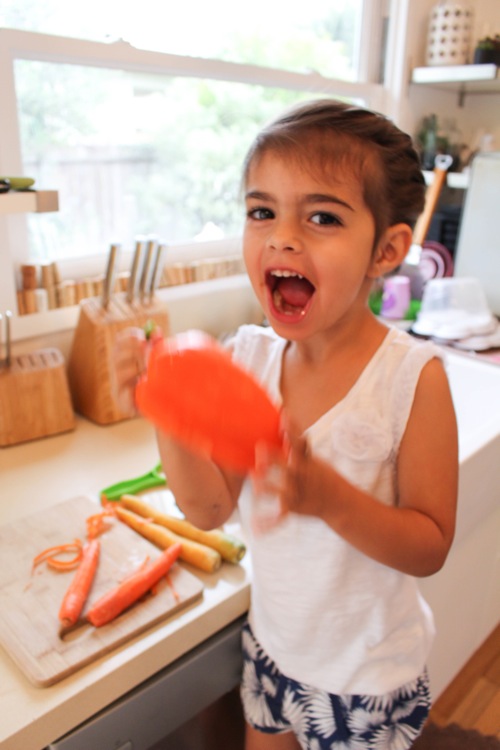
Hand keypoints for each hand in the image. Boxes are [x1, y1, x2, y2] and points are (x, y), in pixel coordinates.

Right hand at [110, 326, 161, 415]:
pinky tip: (142, 386)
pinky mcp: (122, 402)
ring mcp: (117, 386)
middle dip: (133, 351)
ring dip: (134, 369)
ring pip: (119, 373)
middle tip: (148, 353)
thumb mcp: (158, 361)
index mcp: (125, 357)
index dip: (130, 337)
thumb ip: (157, 345)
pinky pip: (123, 395)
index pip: (120, 341)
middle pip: (116, 355)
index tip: (144, 338)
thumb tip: (156, 330)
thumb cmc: (158, 380)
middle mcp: (117, 370)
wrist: (162, 407)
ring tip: (148, 370)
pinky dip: (132, 391)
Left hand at [251, 415, 314, 530]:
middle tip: (260, 448)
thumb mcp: (313, 458)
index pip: (301, 442)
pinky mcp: (296, 508)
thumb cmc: (321, 475)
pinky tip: (255, 528)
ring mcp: (300, 493)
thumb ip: (296, 442)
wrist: (341, 503)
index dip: (292, 429)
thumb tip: (282, 416)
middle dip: (275, 459)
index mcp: (308, 461)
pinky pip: (281, 517)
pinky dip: (269, 524)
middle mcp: (304, 476)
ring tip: (255, 484)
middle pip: (290, 466)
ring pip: (283, 491)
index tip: (284, 416)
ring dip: (268, 488)